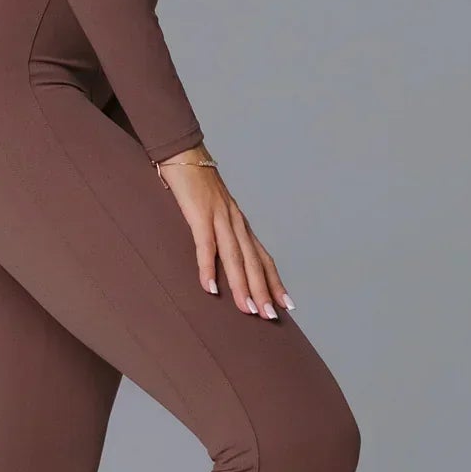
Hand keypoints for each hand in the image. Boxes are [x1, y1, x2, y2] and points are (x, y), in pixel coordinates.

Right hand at [154, 147, 295, 318]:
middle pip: (253, 262)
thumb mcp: (214, 212)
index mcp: (240, 225)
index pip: (263, 257)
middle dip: (263, 291)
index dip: (275, 281)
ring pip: (235, 257)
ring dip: (243, 285)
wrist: (184, 154)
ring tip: (247, 309)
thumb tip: (221, 259)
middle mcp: (236, 223)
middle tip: (270, 317)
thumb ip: (220, 233)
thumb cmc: (197, 186)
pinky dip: (208, 267)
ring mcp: (220, 217)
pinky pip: (206, 245)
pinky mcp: (200, 214)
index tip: (285, 305)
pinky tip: (211, 287)